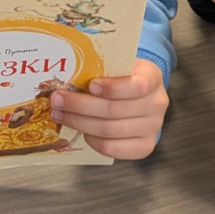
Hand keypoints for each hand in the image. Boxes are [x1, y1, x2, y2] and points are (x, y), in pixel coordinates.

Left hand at [50, 60, 168, 159]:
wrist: (140, 95)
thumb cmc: (123, 77)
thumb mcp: (117, 65)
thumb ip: (100, 68)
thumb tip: (66, 73)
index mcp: (152, 77)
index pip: (137, 86)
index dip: (112, 88)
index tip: (90, 85)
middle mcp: (157, 104)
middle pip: (115, 110)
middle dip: (80, 105)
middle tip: (57, 100)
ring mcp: (153, 128)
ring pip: (109, 130)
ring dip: (79, 122)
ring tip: (59, 114)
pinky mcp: (144, 147)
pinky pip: (112, 148)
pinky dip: (92, 140)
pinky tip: (81, 130)